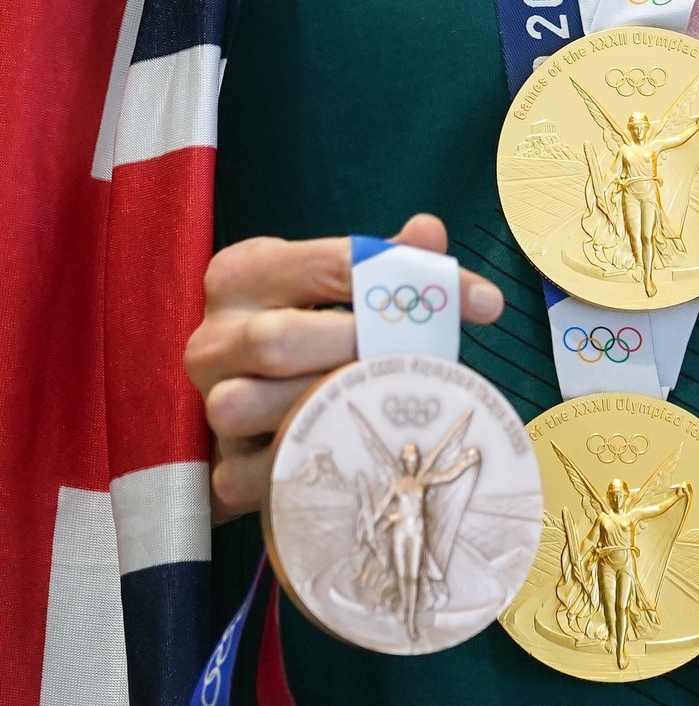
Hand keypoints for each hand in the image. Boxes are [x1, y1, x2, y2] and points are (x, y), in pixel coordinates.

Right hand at [185, 214, 504, 522]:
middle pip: (279, 340)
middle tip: (421, 362)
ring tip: (387, 407)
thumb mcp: (333, 290)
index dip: (409, 280)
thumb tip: (430, 232)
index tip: (483, 303)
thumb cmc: (301, 339)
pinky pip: (251, 473)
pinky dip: (302, 467)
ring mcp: (209, 399)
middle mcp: (216, 334)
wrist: (235, 413)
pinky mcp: (217, 463)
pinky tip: (351, 460)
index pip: (330, 264)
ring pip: (251, 406)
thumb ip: (384, 264)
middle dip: (359, 351)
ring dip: (327, 410)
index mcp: (246, 274)